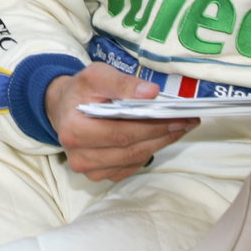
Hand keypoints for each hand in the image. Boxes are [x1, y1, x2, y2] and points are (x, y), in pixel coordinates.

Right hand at [45, 63, 196, 181]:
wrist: (63, 108)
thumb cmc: (81, 90)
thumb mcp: (97, 75)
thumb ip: (122, 83)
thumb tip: (151, 93)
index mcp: (74, 130)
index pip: (121, 133)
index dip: (153, 127)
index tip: (179, 117)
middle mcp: (79, 156)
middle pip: (130, 149)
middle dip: (163, 135)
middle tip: (187, 122)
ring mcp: (89, 169)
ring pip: (133, 160)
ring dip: (159, 144)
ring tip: (179, 128)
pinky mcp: (98, 175)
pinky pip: (130, 167)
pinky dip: (147, 152)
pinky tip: (159, 138)